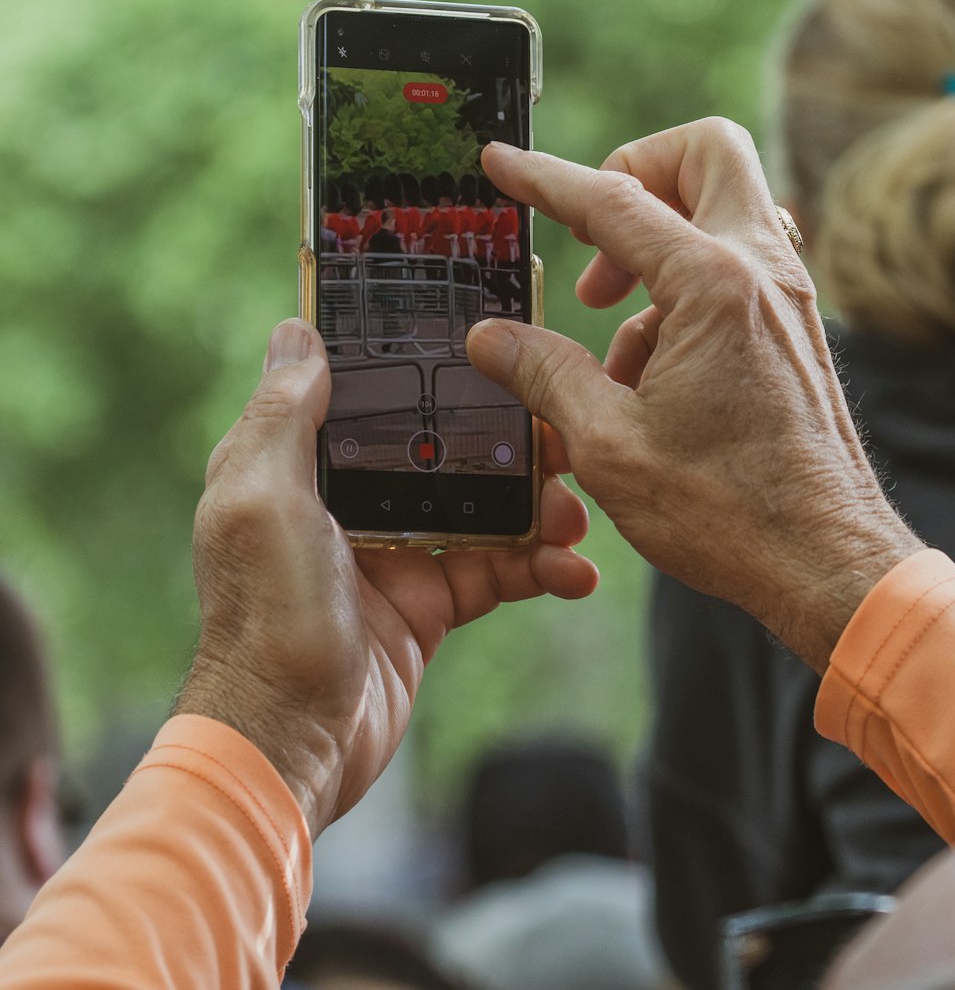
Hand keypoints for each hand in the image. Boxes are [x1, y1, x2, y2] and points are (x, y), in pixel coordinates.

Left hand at [175, 319, 597, 837]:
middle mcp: (348, 500)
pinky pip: (497, 570)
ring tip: (576, 515)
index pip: (372, 393)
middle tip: (564, 435)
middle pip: (444, 444)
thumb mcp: (259, 497)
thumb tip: (298, 331)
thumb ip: (283, 414)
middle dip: (507, 439)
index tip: (491, 342)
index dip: (427, 365)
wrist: (290, 742)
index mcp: (303, 463)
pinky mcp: (428, 604)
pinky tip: (576, 570)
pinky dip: (540, 567)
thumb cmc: (264, 614)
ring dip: (537, 505)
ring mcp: (394, 552)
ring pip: (483, 505)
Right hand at [467, 119, 922, 671]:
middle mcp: (763, 271)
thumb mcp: (608, 444)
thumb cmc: (729, 512)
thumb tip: (491, 337)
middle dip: (638, 170)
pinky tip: (648, 370)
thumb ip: (544, 373)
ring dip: (658, 238)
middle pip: (707, 151)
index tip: (502, 163)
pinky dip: (684, 287)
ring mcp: (788, 296)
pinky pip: (735, 263)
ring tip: (608, 321)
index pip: (613, 200)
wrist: (826, 563)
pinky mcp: (794, 327)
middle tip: (593, 234)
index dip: (545, 178)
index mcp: (713, 286)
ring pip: (724, 205)